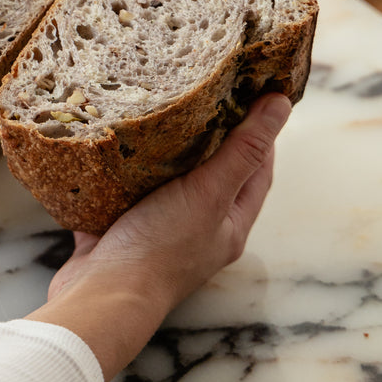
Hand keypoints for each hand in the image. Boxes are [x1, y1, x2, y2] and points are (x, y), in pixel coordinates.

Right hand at [28, 93, 290, 380]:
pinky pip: (126, 184)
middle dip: (208, 130)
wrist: (100, 294)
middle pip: (213, 168)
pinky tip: (117, 135)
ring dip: (163, 144)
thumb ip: (244, 149)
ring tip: (158, 102)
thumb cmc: (161, 247)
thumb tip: (281, 104)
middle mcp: (199, 225)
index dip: (258, 128)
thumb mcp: (210, 192)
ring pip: (167, 174)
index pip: (257, 166)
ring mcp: (159, 224)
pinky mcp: (120, 221)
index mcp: (230, 222)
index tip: (249, 89)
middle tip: (200, 87)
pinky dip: (124, 161)